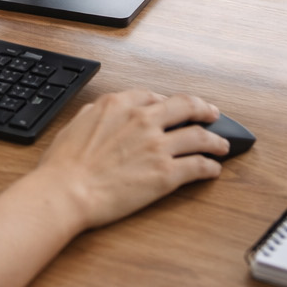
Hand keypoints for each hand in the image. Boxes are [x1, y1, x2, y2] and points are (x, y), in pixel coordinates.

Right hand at [36, 90, 228, 231]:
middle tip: (212, 114)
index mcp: (118, 105)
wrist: (66, 191)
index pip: (153, 96)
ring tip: (222, 145)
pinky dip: (210, 167)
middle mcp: (142, 119)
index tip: (173, 108)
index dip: (167, 101)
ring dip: (215, 140)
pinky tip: (213, 169)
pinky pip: (199, 166)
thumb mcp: (75, 124)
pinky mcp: (166, 174)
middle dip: (203, 108)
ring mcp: (157, 146)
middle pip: (186, 106)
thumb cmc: (64, 165)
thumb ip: (94, 114)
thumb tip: (100, 113)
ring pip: (200, 136)